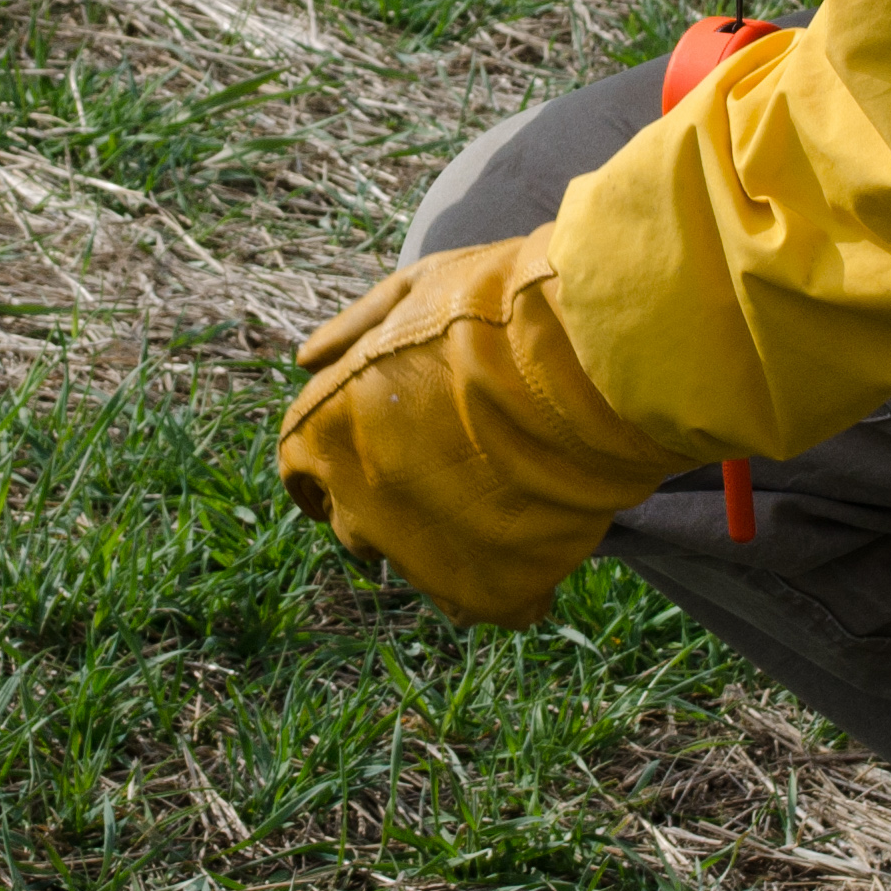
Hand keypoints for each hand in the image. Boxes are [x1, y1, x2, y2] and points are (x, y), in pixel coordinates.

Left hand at [277, 234, 685, 624]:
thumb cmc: (499, 309)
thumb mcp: (415, 290)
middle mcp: (358, 501)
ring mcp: (417, 553)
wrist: (590, 359)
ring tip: (500, 489)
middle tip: (449, 462)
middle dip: (387, 500)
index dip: (335, 456)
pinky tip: (526, 538)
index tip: (369, 448)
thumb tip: (304, 360)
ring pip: (414, 562)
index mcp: (328, 430)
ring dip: (443, 535)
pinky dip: (494, 579)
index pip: (301, 465)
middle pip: (353, 523)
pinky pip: (473, 600)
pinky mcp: (480, 590)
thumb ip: (355, 329)